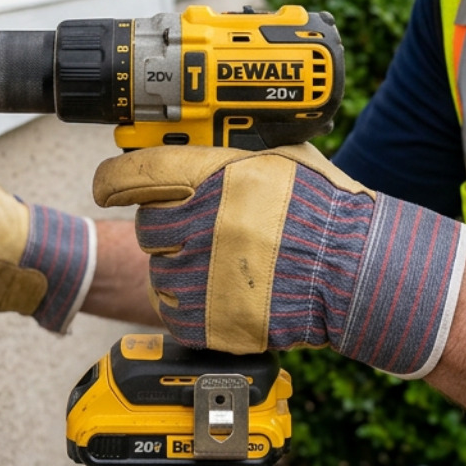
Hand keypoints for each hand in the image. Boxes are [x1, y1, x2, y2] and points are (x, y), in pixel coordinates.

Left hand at [92, 144, 465, 377]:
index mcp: (218, 177)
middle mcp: (206, 224)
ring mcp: (207, 276)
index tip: (107, 186)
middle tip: (199, 230)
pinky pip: (176, 312)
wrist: (359, 272)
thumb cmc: (326, 211)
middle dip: (167, 227)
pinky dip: (192, 306)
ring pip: (161, 272)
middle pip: (148, 226)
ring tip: (223, 265)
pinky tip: (224, 294)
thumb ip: (230, 152)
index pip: (137, 174)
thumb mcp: (282, 157)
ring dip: (181, 268)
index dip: (112, 180)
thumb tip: (190, 144)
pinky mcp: (213, 321)